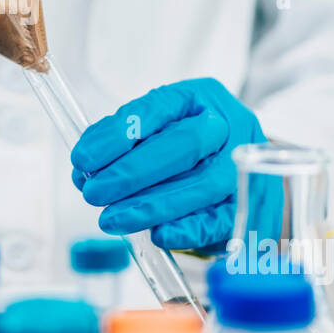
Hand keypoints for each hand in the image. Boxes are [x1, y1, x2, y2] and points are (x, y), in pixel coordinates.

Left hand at [70, 78, 281, 251]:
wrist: (247, 174)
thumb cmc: (190, 149)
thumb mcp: (159, 130)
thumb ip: (124, 145)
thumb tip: (84, 172)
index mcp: (201, 97)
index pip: (158, 107)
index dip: (118, 133)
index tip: (83, 159)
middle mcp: (229, 126)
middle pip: (184, 145)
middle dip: (132, 172)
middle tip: (94, 193)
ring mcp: (245, 165)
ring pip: (203, 184)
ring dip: (151, 205)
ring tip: (112, 219)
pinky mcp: (250, 207)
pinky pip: (223, 219)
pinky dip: (188, 229)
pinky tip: (158, 235)